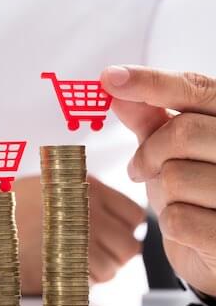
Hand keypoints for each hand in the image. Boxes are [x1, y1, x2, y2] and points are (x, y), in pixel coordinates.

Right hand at [0, 176, 143, 293]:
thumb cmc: (0, 210)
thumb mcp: (45, 185)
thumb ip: (82, 196)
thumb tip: (114, 218)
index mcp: (84, 188)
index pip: (134, 216)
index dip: (124, 228)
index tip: (111, 235)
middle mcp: (87, 214)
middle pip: (129, 245)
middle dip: (115, 253)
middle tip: (91, 254)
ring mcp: (78, 243)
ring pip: (114, 268)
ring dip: (98, 271)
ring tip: (69, 263)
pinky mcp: (65, 271)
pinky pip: (92, 284)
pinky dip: (80, 283)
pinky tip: (58, 272)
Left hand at [101, 65, 215, 294]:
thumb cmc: (197, 195)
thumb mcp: (171, 151)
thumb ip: (149, 119)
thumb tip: (114, 85)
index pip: (196, 89)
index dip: (150, 83)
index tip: (108, 78)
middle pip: (181, 133)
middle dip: (148, 155)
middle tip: (141, 169)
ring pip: (175, 177)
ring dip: (161, 193)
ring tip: (176, 200)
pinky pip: (179, 219)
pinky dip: (170, 224)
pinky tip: (188, 227)